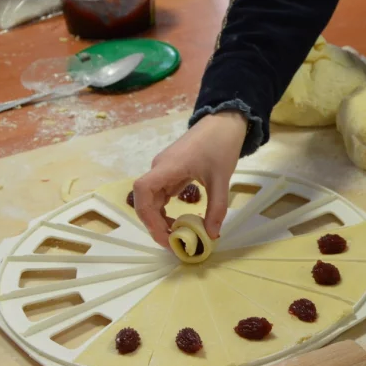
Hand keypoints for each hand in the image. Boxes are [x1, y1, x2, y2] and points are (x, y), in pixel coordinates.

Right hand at [134, 112, 248, 246]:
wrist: (223, 123)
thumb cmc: (220, 146)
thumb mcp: (222, 179)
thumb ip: (217, 208)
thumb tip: (212, 235)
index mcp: (168, 167)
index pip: (142, 191)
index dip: (147, 216)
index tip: (164, 234)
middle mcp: (160, 168)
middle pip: (144, 199)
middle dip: (154, 223)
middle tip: (172, 243)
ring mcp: (164, 169)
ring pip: (151, 198)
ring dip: (159, 218)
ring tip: (176, 235)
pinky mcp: (170, 171)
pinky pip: (161, 194)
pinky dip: (165, 209)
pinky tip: (177, 221)